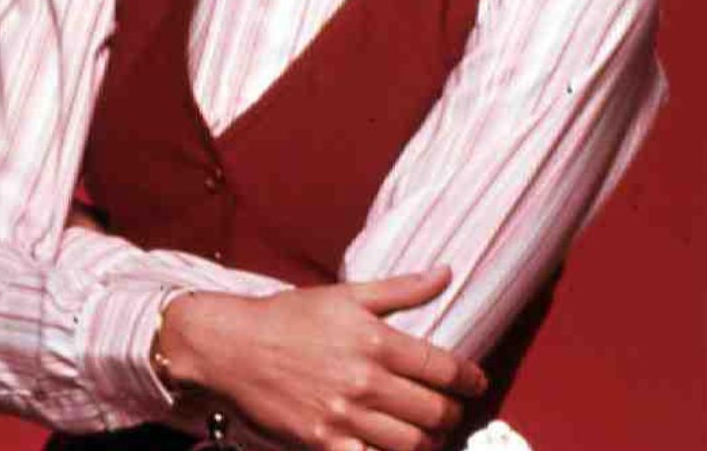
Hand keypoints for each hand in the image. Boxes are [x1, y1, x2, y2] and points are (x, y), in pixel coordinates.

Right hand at [156, 266, 487, 450]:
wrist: (231, 348)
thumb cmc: (288, 318)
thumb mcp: (346, 295)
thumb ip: (401, 290)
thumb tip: (446, 273)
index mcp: (376, 341)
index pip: (443, 368)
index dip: (469, 379)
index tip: (476, 383)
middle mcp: (364, 381)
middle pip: (435, 412)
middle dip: (452, 414)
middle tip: (451, 411)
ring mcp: (344, 417)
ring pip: (412, 444)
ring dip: (429, 441)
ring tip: (428, 434)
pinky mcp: (322, 443)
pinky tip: (392, 447)